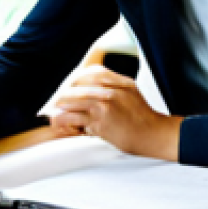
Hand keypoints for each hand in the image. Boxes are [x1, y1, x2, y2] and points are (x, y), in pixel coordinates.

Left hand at [50, 65, 181, 159]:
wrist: (154, 135)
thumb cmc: (142, 116)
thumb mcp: (132, 91)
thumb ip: (114, 82)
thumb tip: (92, 76)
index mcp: (119, 83)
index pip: (90, 72)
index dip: (75, 79)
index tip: (67, 87)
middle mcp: (111, 92)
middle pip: (77, 85)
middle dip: (63, 94)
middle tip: (55, 101)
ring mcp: (104, 107)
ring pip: (71, 102)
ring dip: (60, 107)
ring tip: (53, 112)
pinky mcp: (100, 122)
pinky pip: (74, 118)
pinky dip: (64, 120)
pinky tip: (60, 123)